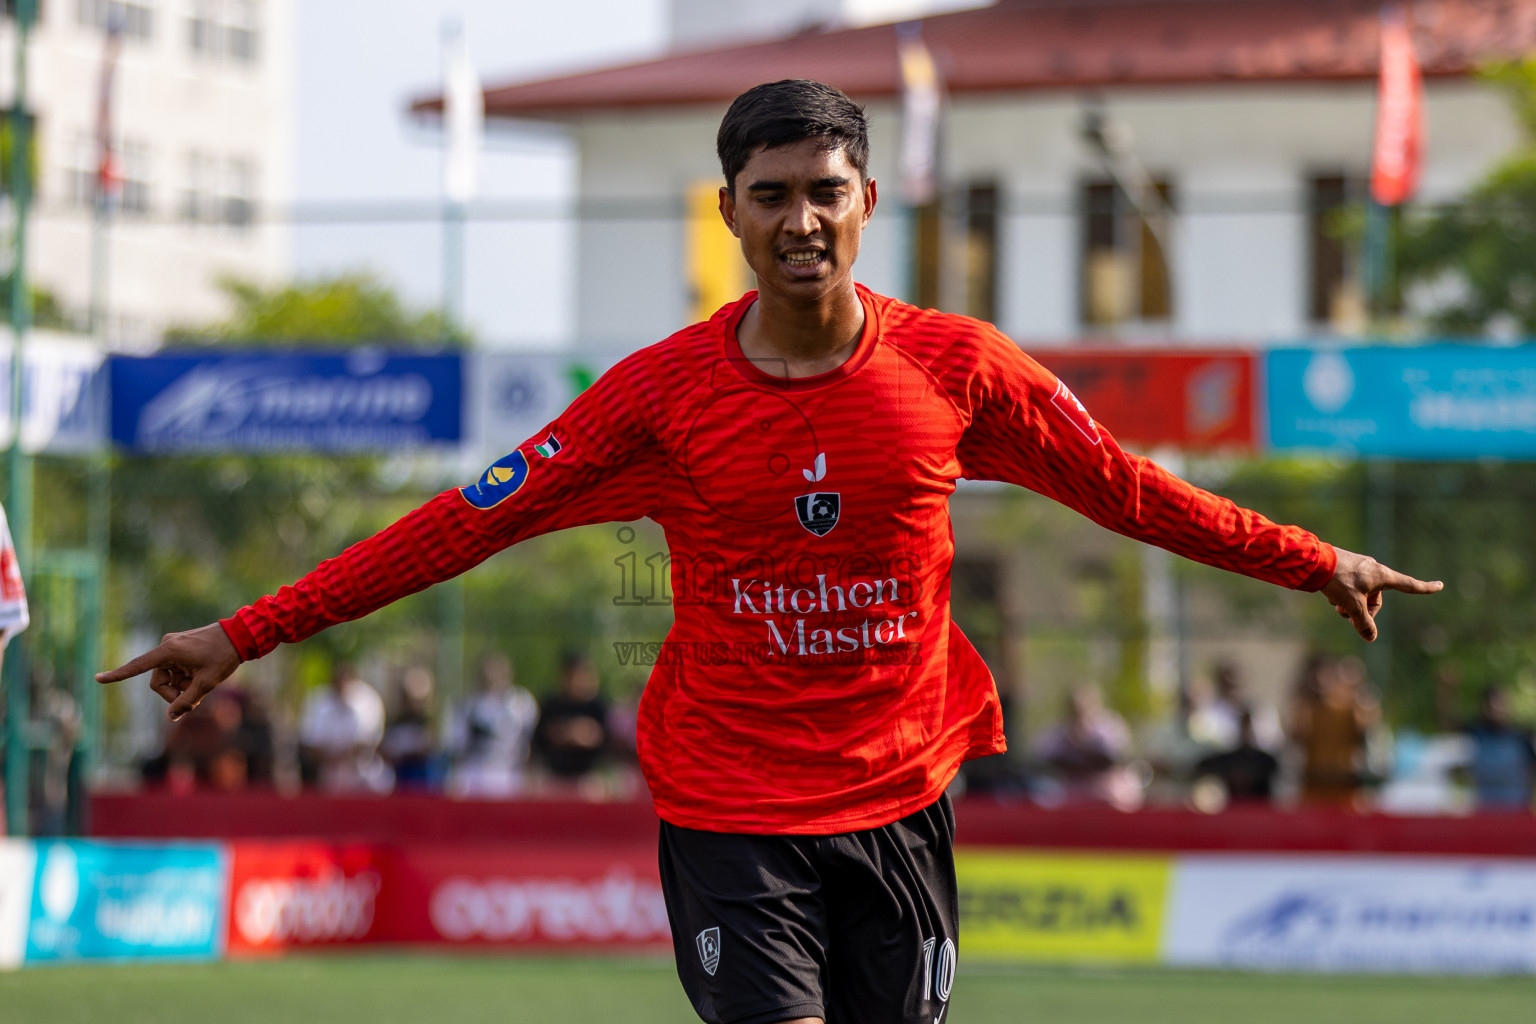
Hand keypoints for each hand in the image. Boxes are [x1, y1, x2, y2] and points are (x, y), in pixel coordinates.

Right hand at [96, 623, 242, 721]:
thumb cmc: (224, 657)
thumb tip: (170, 717)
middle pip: (158, 682)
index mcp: (169, 651)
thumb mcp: (206, 683)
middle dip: (174, 693)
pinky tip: (202, 674)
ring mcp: (173, 645)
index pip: (138, 666)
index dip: (117, 675)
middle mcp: (167, 646)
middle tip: (195, 698)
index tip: (97, 678)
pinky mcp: (180, 646)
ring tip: (202, 682)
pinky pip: (176, 669)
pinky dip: (186, 677)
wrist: (241, 635)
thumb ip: (186, 702)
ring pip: (168, 678)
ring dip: (182, 686)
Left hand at [1320, 547, 1442, 641]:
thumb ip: (1363, 623)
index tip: (1439, 586)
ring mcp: (1358, 568)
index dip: (1424, 588)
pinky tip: (1329, 594)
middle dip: (1362, 610)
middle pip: (1376, 599)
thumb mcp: (1352, 605)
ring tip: (1335, 603)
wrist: (1313, 561)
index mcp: (1382, 575)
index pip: (1408, 585)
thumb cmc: (1337, 580)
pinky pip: (1348, 588)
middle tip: (1346, 614)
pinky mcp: (1345, 569)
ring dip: (1349, 604)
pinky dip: (1341, 596)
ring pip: (1360, 595)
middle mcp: (1373, 570)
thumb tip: (1371, 638)